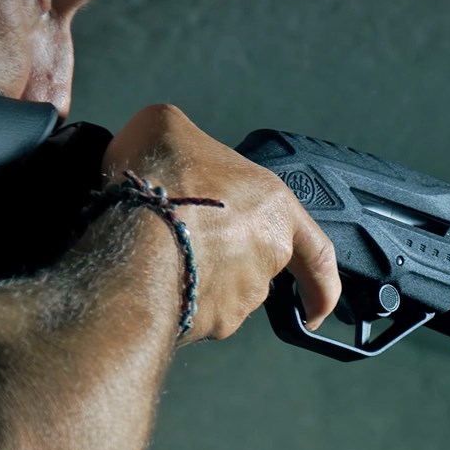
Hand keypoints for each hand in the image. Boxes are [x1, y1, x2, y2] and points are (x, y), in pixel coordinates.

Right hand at [101, 104, 340, 343]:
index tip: (318, 311)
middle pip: (252, 267)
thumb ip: (186, 139)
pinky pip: (192, 313)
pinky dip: (173, 300)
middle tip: (181, 241)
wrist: (128, 243)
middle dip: (223, 261)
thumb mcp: (167, 125)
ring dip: (195, 278)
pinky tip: (143, 279)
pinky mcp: (205, 324)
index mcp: (273, 208)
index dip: (321, 283)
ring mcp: (237, 298)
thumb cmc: (158, 183)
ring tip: (151, 252)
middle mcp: (264, 259)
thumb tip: (173, 151)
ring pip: (220, 292)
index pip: (317, 252)